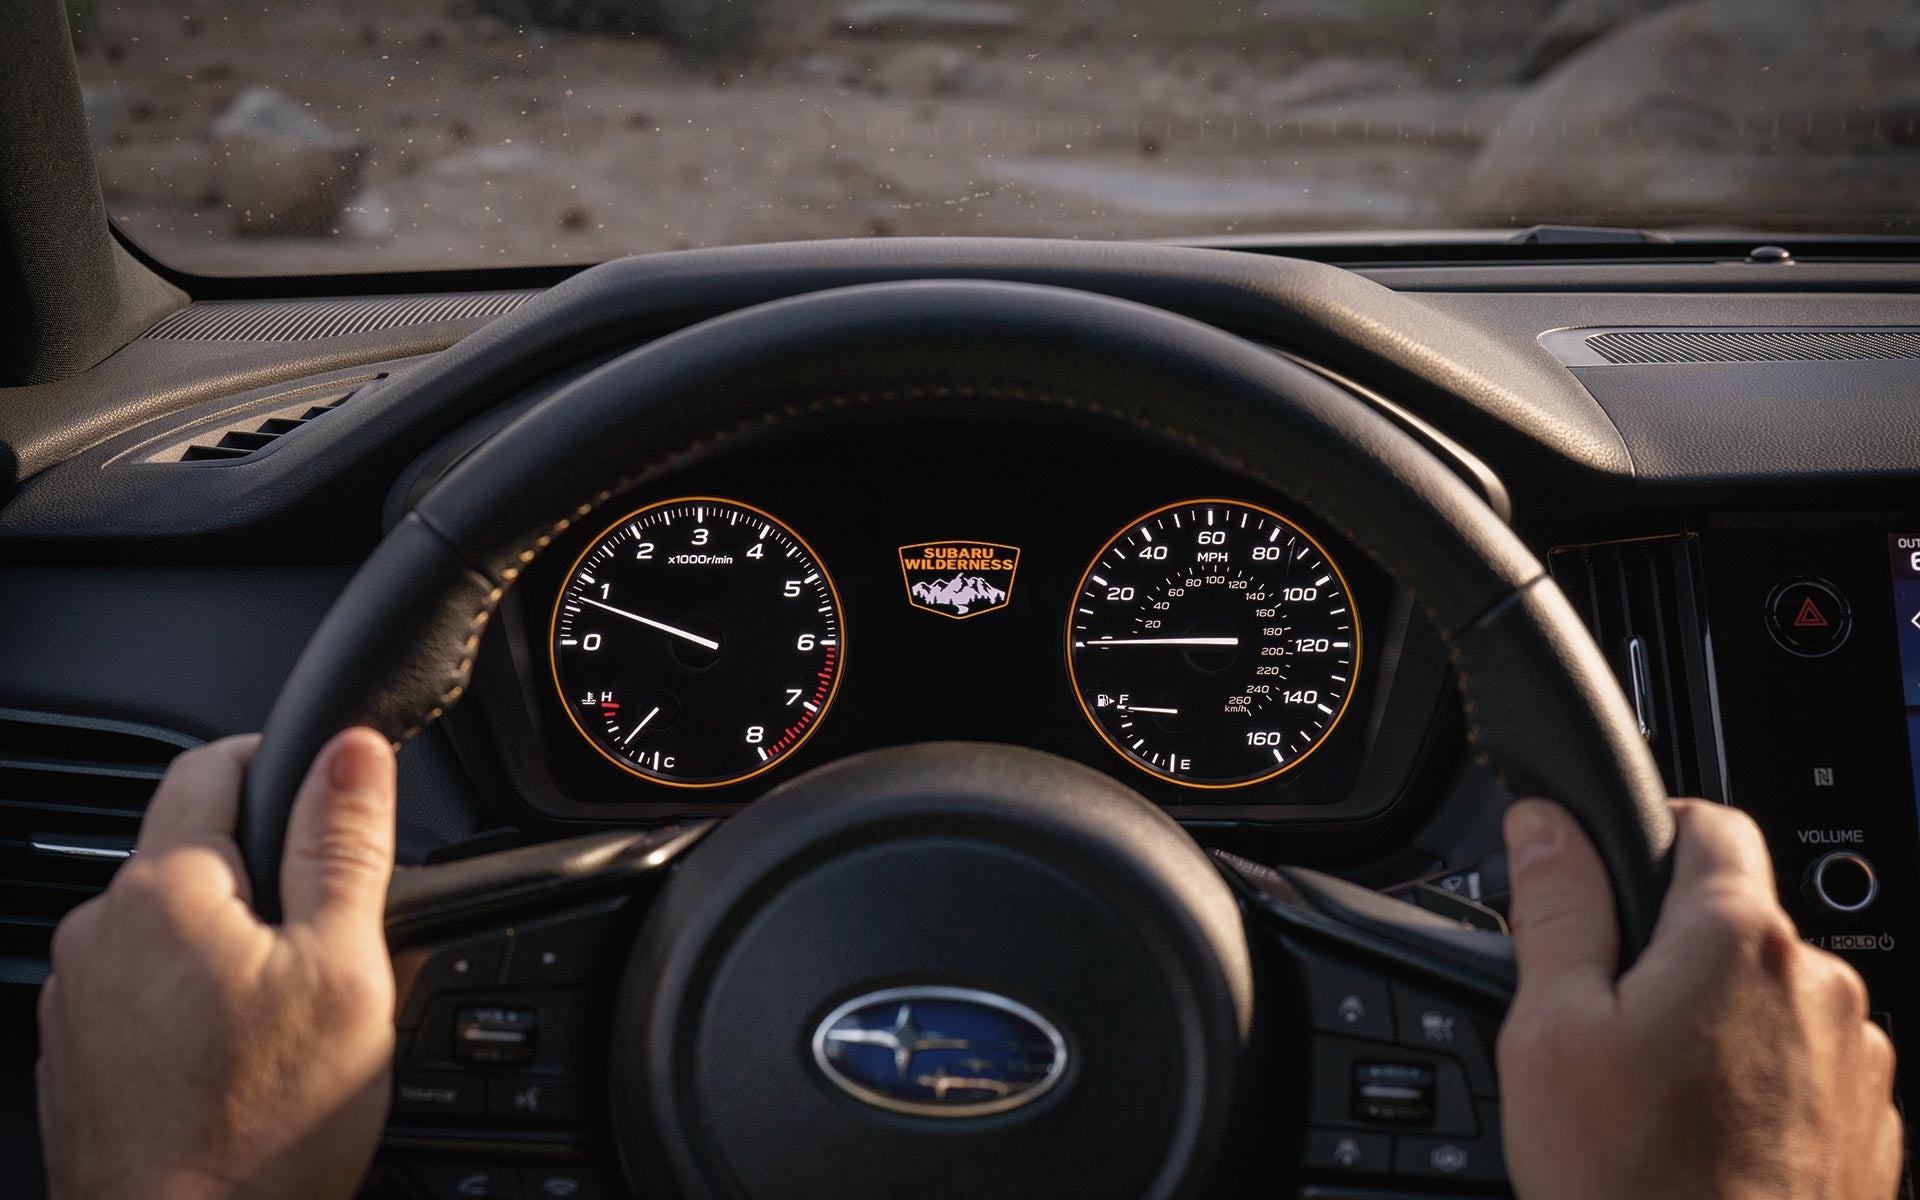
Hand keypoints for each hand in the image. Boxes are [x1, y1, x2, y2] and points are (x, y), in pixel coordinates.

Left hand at [38, 730, 398, 1199]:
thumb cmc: (264, 1127)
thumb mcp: (342, 968)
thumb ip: (343, 846)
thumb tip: (351, 747)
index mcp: (163, 891)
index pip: (211, 765)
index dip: (282, 764)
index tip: (332, 799)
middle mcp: (98, 933)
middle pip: (191, 853)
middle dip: (264, 875)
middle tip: (333, 943)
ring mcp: (77, 1001)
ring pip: (167, 929)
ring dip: (225, 944)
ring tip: (288, 1018)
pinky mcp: (74, 1061)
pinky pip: (141, 995)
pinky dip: (191, 1005)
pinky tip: (239, 1063)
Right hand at [1498, 798, 1901, 1199]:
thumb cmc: (1633, 1185)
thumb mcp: (1550, 1031)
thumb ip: (1555, 907)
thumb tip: (1547, 823)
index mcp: (1737, 940)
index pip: (1709, 823)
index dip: (1647, 836)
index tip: (1604, 882)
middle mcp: (1820, 986)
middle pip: (1734, 918)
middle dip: (1669, 950)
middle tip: (1605, 1026)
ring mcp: (1856, 1062)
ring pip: (1767, 997)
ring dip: (1715, 1020)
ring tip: (1654, 1100)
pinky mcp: (1871, 1126)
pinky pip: (1802, 1067)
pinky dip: (1754, 1083)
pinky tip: (1702, 1140)